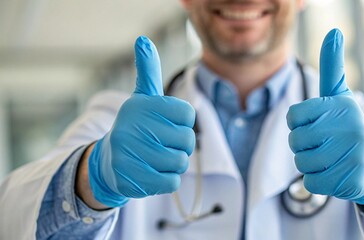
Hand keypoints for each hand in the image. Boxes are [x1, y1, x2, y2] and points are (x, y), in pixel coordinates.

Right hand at [88, 36, 195, 206]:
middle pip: (187, 140)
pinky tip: (152, 172)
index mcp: (141, 105)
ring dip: (174, 163)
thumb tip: (143, 40)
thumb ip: (148, 71)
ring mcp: (130, 153)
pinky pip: (171, 182)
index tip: (168, 123)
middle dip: (180, 145)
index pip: (187, 114)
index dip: (183, 122)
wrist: (108, 162)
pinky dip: (166, 179)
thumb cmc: (135, 126)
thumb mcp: (142, 98)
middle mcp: (133, 126)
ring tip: (158, 158)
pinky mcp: (132, 178)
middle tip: (163, 144)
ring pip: (180, 162)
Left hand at [286, 29, 363, 204]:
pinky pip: (311, 183)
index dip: (298, 125)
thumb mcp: (339, 96)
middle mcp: (350, 127)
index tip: (315, 125)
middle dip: (303, 147)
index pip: (293, 117)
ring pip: (302, 163)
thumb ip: (333, 67)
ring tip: (329, 159)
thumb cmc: (348, 126)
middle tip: (323, 145)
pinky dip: (317, 181)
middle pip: (295, 141)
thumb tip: (334, 31)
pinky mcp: (352, 179)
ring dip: (310, 164)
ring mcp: (353, 154)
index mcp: (341, 105)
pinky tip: (334, 173)